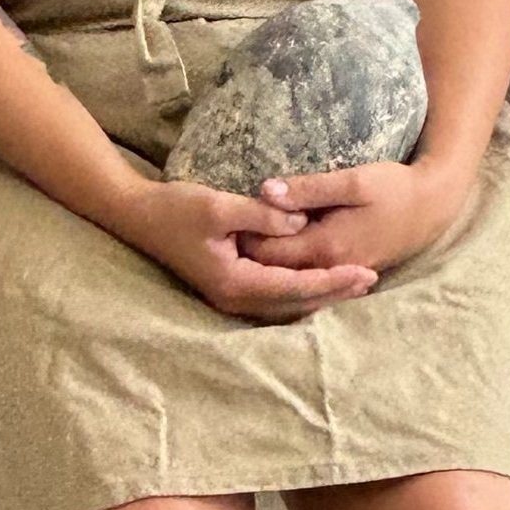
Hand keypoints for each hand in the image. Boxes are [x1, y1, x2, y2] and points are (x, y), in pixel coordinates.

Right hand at [107, 177, 380, 321]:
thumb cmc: (176, 208)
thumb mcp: (220, 206)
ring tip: (354, 282)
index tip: (365, 273)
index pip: (296, 287)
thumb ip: (262, 215)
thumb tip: (301, 221)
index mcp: (235, 282)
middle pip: (296, 302)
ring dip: (320, 293)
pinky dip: (300, 289)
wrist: (138, 216)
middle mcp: (235, 298)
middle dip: (334, 292)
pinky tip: (319, 279)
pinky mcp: (228, 286)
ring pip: (286, 303)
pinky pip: (274, 296)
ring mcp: (230, 296)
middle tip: (371, 279)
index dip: (333, 281)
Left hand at [248, 161, 463, 278]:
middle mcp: (329, 268)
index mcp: (325, 247)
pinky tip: (274, 249)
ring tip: (244, 236)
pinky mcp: (346, 270)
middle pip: (275, 269)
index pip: (269, 253)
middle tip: (228, 227)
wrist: (432, 207)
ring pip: (290, 275)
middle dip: (251, 251)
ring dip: (267, 260)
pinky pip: (307, 275)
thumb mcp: (353, 181)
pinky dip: (287, 266)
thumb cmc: (394, 188)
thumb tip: (265, 190)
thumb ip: (308, 189)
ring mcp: (339, 273)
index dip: (245, 236)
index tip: (227, 217)